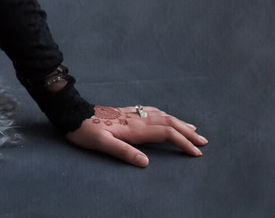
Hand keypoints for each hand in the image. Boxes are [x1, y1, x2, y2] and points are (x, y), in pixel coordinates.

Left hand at [65, 104, 207, 166]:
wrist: (71, 113)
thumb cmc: (85, 131)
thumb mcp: (102, 144)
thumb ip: (123, 152)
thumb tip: (146, 162)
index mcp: (135, 128)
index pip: (166, 133)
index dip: (183, 142)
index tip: (196, 153)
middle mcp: (137, 118)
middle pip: (168, 122)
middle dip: (187, 132)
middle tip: (203, 141)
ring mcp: (132, 113)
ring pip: (162, 116)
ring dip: (179, 122)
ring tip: (192, 129)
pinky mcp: (125, 111)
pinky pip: (152, 112)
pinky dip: (165, 115)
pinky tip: (164, 116)